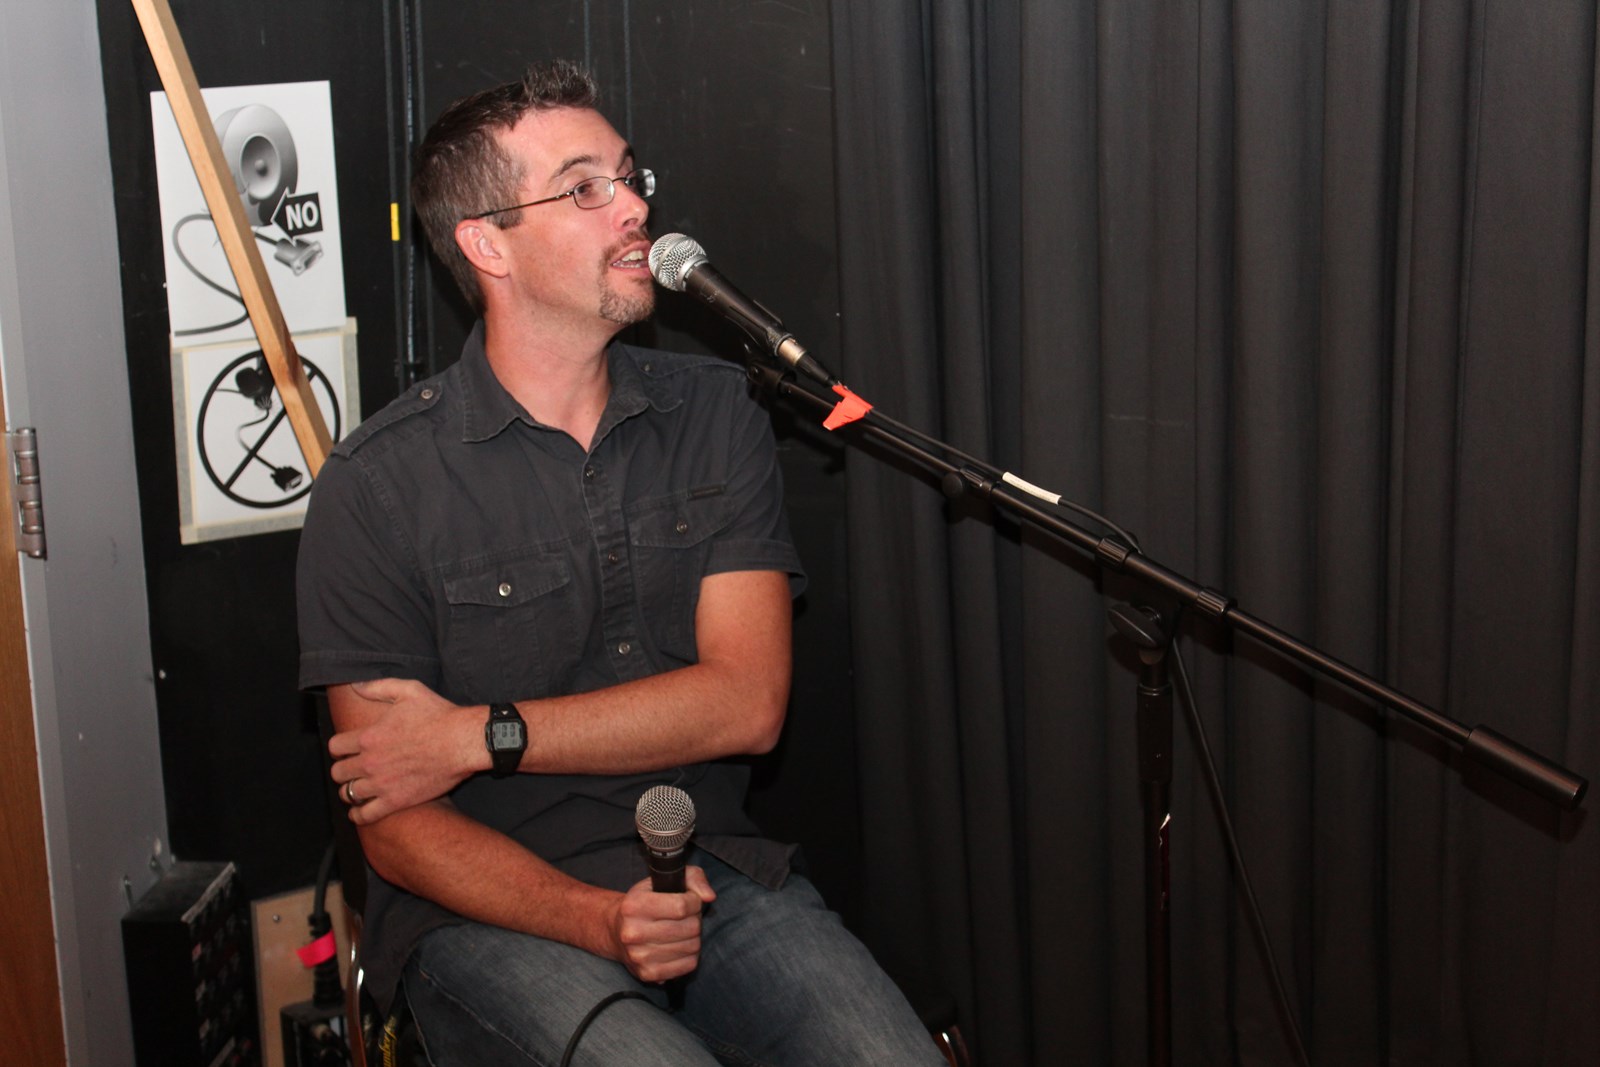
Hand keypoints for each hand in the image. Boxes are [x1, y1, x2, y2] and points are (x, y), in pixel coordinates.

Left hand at [329, 678, 483, 824]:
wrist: (463, 742)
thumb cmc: (439, 715)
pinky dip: (359, 815)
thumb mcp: (408, 691)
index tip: (348, 748)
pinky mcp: (396, 801)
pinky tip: (361, 810)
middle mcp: (370, 762)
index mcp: (368, 737)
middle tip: (353, 768)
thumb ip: (377, 688)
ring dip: (350, 790)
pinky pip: (365, 816)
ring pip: (348, 794)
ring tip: (359, 788)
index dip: (339, 747)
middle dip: (343, 769)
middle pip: (337, 772)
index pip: (335, 747)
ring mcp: (382, 784)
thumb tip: (354, 685)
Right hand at [607, 866, 716, 981]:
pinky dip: (690, 955)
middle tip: (685, 916)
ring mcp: (640, 956)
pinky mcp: (648, 973)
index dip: (695, 901)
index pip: (682, 906)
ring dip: (694, 937)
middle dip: (695, 919)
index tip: (691, 900)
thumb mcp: (664, 879)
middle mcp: (633, 933)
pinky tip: (679, 946)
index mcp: (634, 906)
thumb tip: (709, 896)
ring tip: (681, 930)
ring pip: (692, 947)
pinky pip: (689, 965)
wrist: (616, 931)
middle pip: (690, 928)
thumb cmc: (646, 901)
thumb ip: (693, 878)